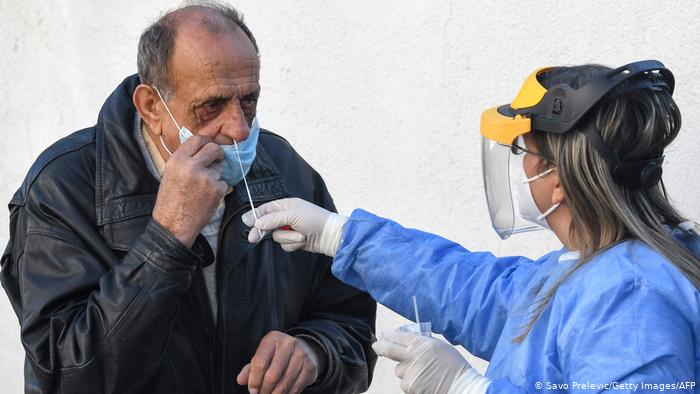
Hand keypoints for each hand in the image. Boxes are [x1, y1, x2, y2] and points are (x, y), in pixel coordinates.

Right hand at [152, 136, 227, 246]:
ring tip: (202, 188)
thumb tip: (201, 148)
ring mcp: (206, 178)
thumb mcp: (171, 174)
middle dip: (217, 153)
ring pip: (219, 167)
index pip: (198, 139)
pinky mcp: (217, 190)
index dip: (206, 142)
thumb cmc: (171, 201)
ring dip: (215, 175)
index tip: (208, 147)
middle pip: (214, 148)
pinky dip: (219, 189)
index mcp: (178, 160)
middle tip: (216, 160)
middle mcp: (192, 166)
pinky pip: (223, 182)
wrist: (174, 225)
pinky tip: (207, 197)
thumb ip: (185, 160)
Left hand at [236, 331, 319, 393]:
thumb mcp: (263, 355)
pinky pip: (295, 388)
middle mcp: (289, 344)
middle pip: (272, 375)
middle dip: (264, 390)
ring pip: (284, 383)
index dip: (254, 380)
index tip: (252, 391)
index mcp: (273, 338)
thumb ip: (250, 368)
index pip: (260, 362)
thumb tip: (240, 380)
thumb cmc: (278, 355)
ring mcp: (302, 355)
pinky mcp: (310, 367)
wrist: (305, 350)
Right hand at [241, 197, 346, 256]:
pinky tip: (303, 241)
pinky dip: (293, 244)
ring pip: (276, 237)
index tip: (246, 223)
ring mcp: (290, 229)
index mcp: (285, 205)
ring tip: (301, 235)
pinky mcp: (294, 241)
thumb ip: (272, 219)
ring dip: (288, 238)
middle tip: (253, 238)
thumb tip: (255, 222)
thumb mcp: (292, 215)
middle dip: (264, 231)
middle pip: (267, 224)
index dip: (255, 216)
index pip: (265, 210)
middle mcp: (286, 217)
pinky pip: (285, 245)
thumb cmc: (314, 220)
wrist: (330, 236)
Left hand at [373, 331, 487, 393]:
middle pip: (388, 350)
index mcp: (421, 343)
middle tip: (376, 346)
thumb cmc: (453, 365)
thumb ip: (422, 342)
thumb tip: (407, 339)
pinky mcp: (410, 386)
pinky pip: (405, 382)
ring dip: (405, 370)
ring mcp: (410, 372)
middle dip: (380, 346)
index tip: (383, 334)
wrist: (461, 386)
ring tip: (422, 372)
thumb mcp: (439, 345)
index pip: (397, 336)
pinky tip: (424, 381)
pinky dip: (411, 382)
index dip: (388, 335)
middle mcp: (412, 356)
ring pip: (399, 369)